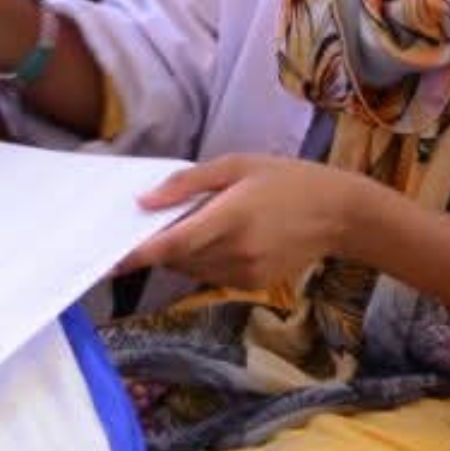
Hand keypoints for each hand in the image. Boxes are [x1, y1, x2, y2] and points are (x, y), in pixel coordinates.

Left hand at [126, 155, 375, 287]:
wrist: (338, 214)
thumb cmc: (284, 178)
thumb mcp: (235, 165)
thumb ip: (187, 183)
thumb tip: (145, 201)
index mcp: (230, 218)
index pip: (174, 244)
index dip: (139, 254)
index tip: (111, 257)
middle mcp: (236, 252)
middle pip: (178, 259)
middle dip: (156, 246)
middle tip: (143, 226)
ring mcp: (246, 273)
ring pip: (192, 270)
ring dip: (177, 254)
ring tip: (182, 225)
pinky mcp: (253, 285)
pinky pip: (211, 276)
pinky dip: (200, 261)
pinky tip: (210, 238)